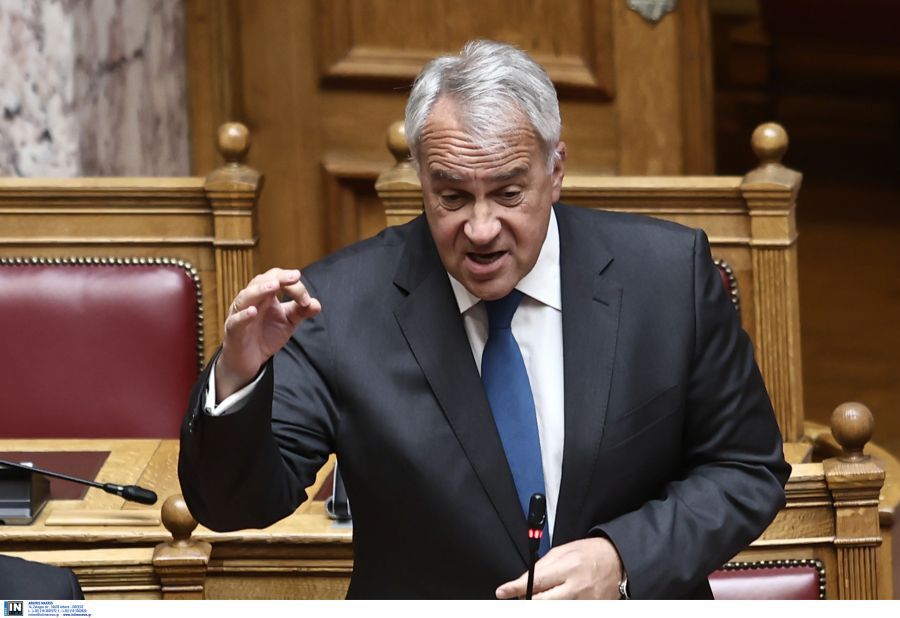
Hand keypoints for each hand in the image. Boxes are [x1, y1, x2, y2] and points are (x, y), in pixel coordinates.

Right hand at [215, 268, 320, 399]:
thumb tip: (317, 304)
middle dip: (279, 278)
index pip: (277, 279)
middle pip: (261, 281)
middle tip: (294, 277)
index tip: (307, 300)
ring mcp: (239, 313)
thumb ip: (301, 311)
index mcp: (265, 295)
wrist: (251, 361)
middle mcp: (251, 300)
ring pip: (246, 296)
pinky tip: (253, 312)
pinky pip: (236, 320)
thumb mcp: (288, 322)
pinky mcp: (233, 330)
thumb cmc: (267, 335)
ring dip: (260, 290)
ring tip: (274, 285)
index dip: (294, 286)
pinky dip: (243, 315)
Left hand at [495, 537, 622, 599]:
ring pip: (553, 609)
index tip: (503, 592)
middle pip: (542, 602)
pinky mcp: (592, 609)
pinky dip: (559, 606)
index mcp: (568, 567)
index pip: (536, 581)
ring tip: (544, 595)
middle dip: (528, 600)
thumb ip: (541, 567)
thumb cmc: (589, 553)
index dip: (516, 588)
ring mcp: (585, 601)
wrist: (617, 561)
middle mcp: (577, 586)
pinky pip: (568, 611)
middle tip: (522, 596)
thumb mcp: (562, 552)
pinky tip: (559, 599)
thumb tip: (521, 582)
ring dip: (542, 604)